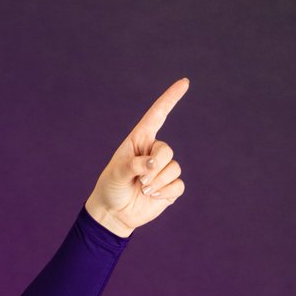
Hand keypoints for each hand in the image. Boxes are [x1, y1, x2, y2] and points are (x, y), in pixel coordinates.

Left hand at [84, 78, 188, 236]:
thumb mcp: (116, 173)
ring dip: (158, 182)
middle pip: (167, 150)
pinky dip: (166, 192)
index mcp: (139, 141)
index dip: (170, 99)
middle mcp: (153, 152)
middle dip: (155, 167)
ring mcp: (163, 169)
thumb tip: (154, 164)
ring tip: (143, 189)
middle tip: (140, 180)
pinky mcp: (169, 187)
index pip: (157, 116)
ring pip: (174, 169)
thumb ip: (133, 165)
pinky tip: (153, 197)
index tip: (184, 82)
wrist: (113, 213)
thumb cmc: (111, 188)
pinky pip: (178, 185)